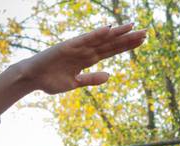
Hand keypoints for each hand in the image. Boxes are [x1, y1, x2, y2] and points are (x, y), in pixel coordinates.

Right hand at [19, 23, 146, 95]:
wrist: (33, 78)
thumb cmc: (51, 80)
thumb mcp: (75, 83)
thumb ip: (91, 79)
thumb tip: (109, 76)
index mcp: (88, 59)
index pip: (112, 50)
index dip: (127, 45)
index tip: (142, 41)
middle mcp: (86, 50)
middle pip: (111, 43)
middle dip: (128, 38)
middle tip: (147, 32)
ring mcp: (78, 47)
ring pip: (102, 39)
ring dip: (117, 33)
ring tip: (133, 26)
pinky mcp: (68, 46)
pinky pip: (85, 39)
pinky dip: (97, 34)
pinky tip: (110, 29)